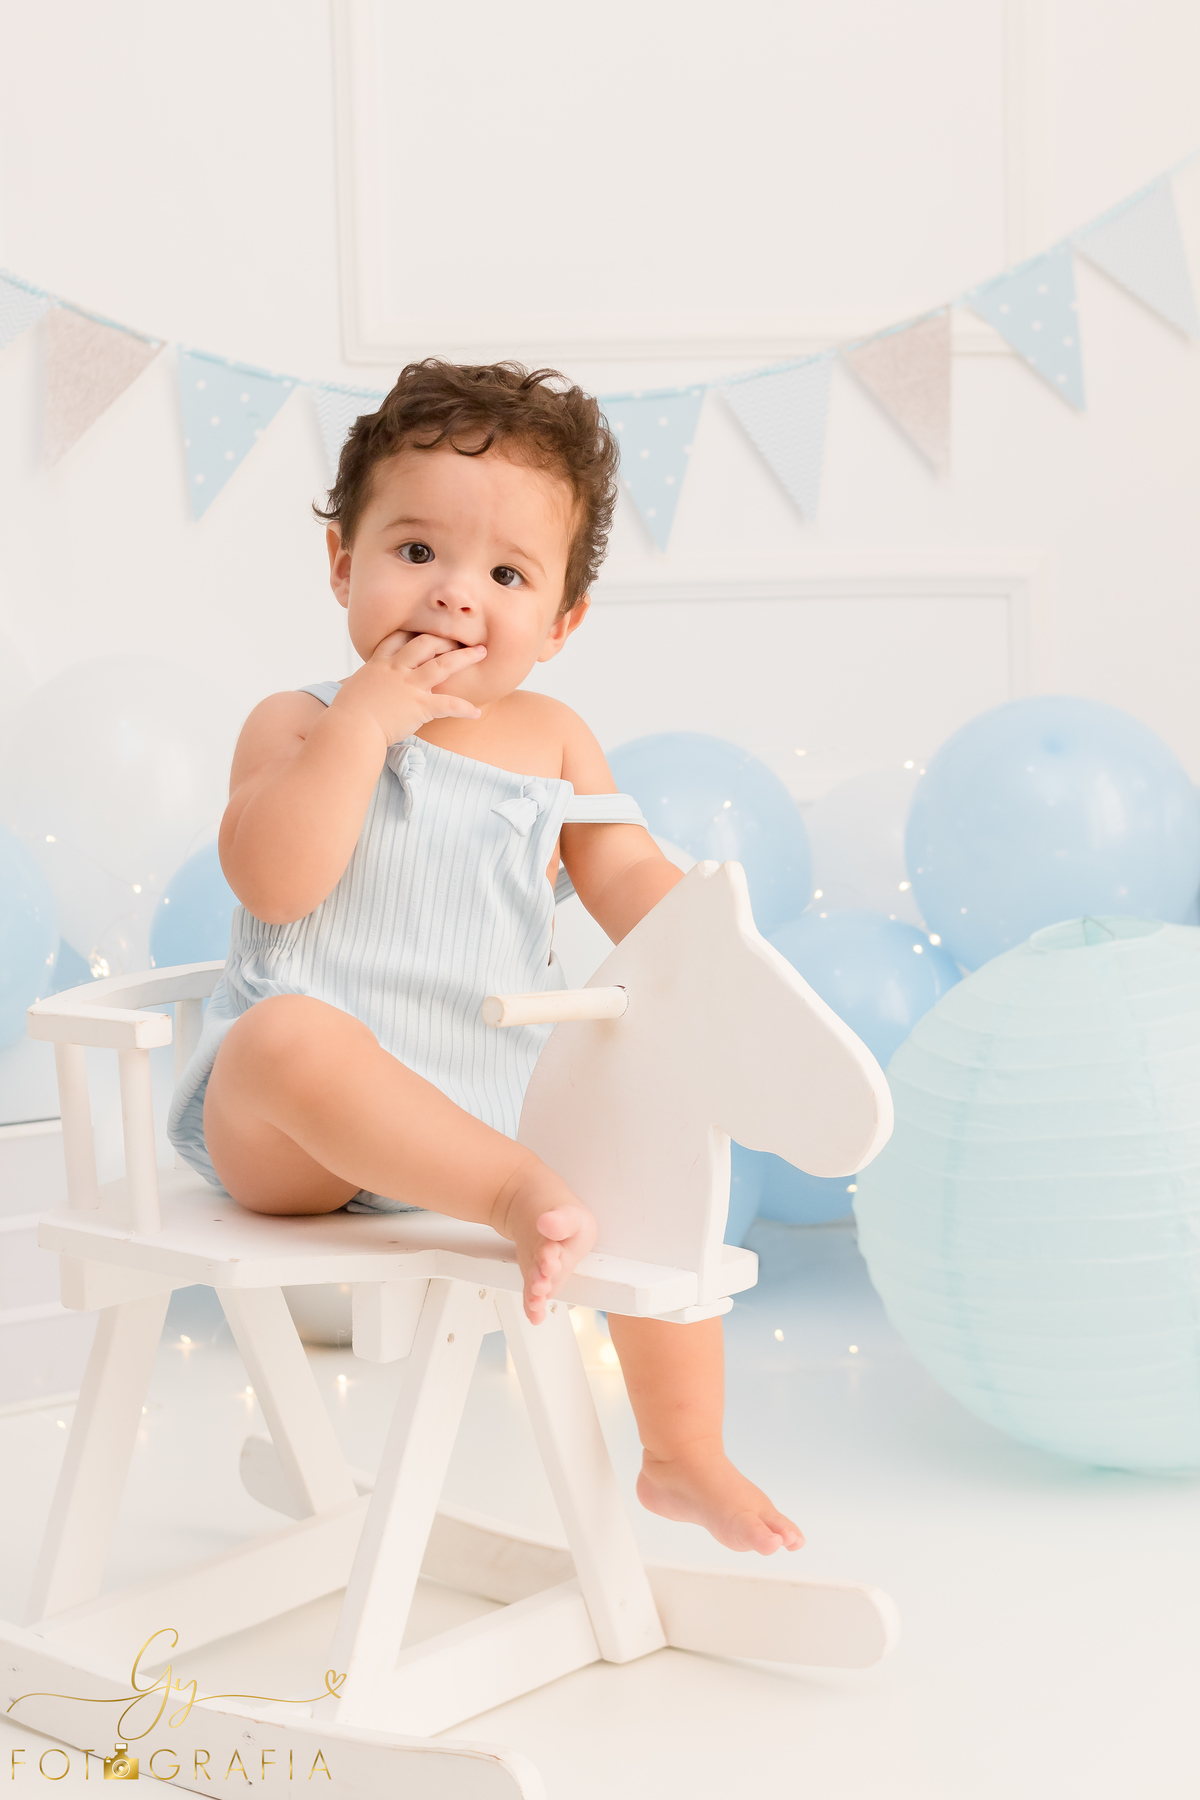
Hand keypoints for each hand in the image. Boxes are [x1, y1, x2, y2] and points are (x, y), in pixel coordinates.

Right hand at [333, 630, 485, 746]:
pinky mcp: (419, 706)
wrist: (350, 727)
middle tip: (460, 637)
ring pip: (443, 664)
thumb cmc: (345, 715)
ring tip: (481, 652)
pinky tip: (477, 713)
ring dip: (465, 657)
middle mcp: (395, 670)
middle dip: (444, 638)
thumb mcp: (350, 693)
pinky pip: (448, 704)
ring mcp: (409, 686)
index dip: (412, 633)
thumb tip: (355, 693)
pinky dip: (464, 709)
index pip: (396, 640)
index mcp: (378, 665)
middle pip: (424, 643)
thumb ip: (361, 688)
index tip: (424, 631)